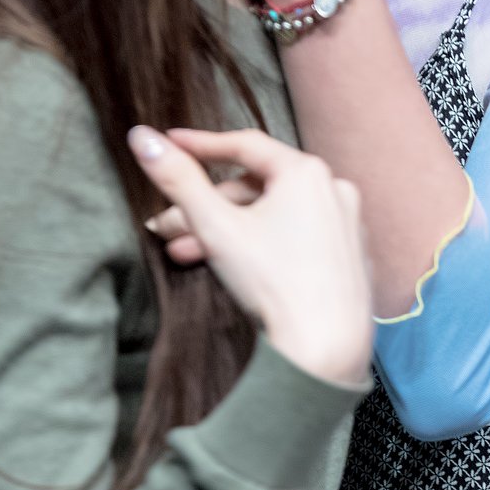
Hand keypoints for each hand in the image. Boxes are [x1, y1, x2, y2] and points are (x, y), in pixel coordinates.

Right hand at [128, 124, 372, 385]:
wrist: (323, 351)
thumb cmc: (274, 284)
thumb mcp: (215, 226)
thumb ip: (177, 178)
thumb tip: (141, 137)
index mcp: (307, 172)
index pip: (244, 145)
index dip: (200, 144)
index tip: (170, 143)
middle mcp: (333, 189)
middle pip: (254, 188)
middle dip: (205, 206)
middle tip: (166, 226)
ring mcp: (345, 224)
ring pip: (272, 215)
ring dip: (226, 230)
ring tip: (185, 254)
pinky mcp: (347, 256)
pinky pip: (295, 236)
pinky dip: (260, 244)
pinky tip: (229, 266)